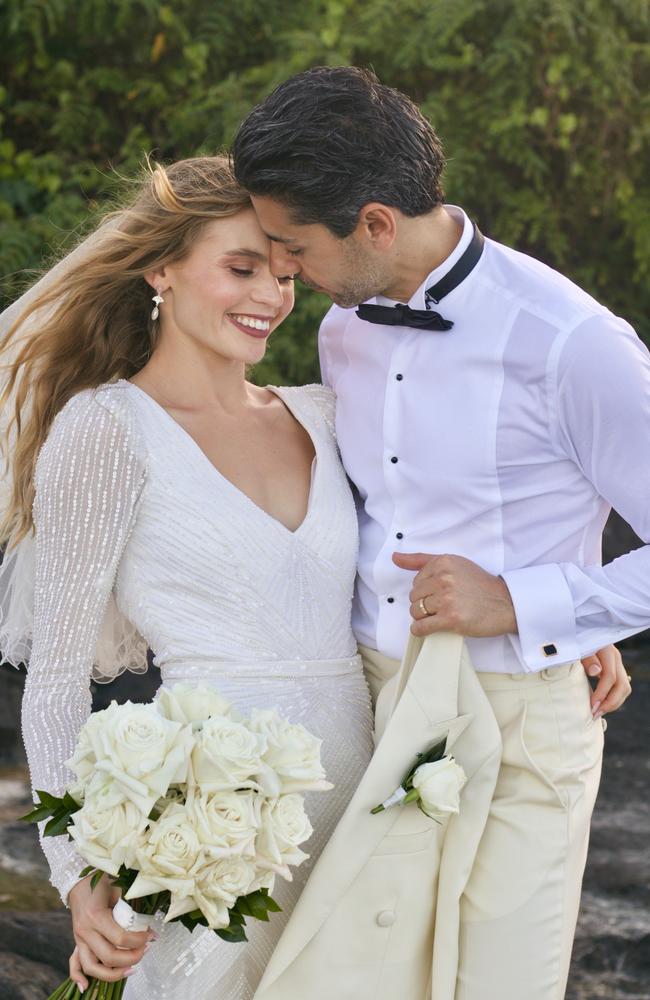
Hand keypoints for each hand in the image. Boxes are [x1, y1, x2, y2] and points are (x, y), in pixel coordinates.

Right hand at [68, 873, 152, 989]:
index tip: (150, 936)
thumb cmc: (102, 881)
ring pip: (92, 967)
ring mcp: (79, 939)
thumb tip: (152, 927)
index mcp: (96, 917)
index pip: (120, 938)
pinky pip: (75, 965)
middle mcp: (85, 931)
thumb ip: (133, 907)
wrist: (79, 880)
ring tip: (131, 969)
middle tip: (146, 950)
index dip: (138, 940)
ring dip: (112, 973)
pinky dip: (79, 978)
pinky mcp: (78, 943)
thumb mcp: (119, 888)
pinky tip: (86, 987)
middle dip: (131, 957)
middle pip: (108, 956)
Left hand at [394, 552, 517, 636]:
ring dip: (423, 618)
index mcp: (443, 562)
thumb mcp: (454, 564)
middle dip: (424, 604)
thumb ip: (422, 560)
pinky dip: (420, 631)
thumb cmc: (479, 585)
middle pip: (414, 597)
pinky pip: (421, 627)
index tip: (440, 593)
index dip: (426, 590)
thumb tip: (394, 558)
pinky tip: (428, 628)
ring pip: (416, 612)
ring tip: (439, 616)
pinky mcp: (451, 619)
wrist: (505, 604)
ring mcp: (447, 599)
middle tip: (441, 606)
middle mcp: (444, 578)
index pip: (416, 580)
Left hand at [581, 644, 631, 717]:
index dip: (602, 693)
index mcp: (607, 651)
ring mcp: (616, 663)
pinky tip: (602, 704)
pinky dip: (613, 698)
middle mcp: (615, 658)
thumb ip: (587, 658)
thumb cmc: (574, 640)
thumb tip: (596, 672)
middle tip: (595, 713)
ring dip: (613, 703)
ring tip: (598, 712)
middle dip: (610, 703)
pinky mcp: (614, 668)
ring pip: (624, 688)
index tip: (591, 706)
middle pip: (622, 685)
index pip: (610, 677)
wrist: (577, 632)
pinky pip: (620, 686)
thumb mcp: (578, 647)